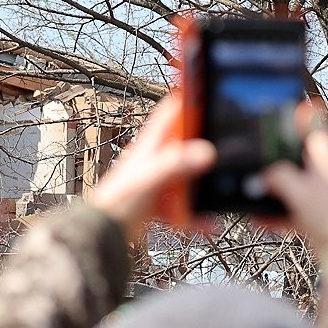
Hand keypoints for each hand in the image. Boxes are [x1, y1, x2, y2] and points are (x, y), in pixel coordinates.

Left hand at [90, 95, 215, 239]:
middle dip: (204, 147)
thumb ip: (176, 164)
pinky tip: (207, 221)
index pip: (170, 112)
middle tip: (224, 149)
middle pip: (185, 144)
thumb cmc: (116, 201)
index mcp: (150, 145)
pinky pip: (183, 205)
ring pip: (186, 175)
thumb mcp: (150, 177)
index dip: (188, 101)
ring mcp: (157, 181)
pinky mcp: (158, 202)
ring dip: (201, 184)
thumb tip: (204, 152)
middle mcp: (154, 159)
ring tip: (219, 189)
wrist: (103, 231)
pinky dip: (195, 213)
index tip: (209, 96)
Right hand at [262, 108, 327, 248]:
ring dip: (268, 192)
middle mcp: (321, 178)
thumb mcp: (298, 190)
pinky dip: (272, 215)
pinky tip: (257, 220)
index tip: (295, 106)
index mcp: (324, 163)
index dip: (303, 120)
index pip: (314, 133)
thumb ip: (276, 178)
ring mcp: (316, 199)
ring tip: (248, 195)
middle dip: (274, 162)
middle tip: (254, 157)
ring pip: (287, 189)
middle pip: (294, 161)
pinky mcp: (311, 220)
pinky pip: (285, 212)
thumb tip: (258, 178)